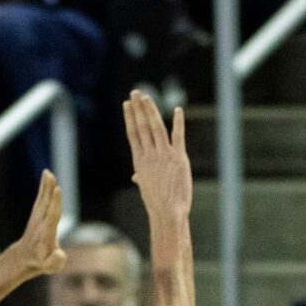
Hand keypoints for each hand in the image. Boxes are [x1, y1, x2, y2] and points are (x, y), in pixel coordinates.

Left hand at [4, 170, 65, 279]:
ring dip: (45, 186)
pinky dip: (44, 188)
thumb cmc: (41, 262)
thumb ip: (56, 261)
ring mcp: (37, 217)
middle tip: (50, 175)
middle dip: (48, 190)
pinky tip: (47, 177)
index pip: (52, 215)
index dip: (55, 202)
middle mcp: (41, 222)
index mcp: (46, 233)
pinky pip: (41, 198)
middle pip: (46, 203)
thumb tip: (60, 254)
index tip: (57, 190)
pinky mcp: (37, 214)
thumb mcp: (50, 267)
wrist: (24, 258)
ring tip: (48, 173)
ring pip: (43, 198)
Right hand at [124, 89, 192, 230]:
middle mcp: (150, 155)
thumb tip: (135, 176)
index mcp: (139, 160)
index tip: (126, 104)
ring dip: (151, 110)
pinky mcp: (179, 159)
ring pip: (156, 127)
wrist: (168, 213)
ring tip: (147, 97)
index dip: (129, 117)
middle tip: (136, 92)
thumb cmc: (156, 202)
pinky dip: (178, 122)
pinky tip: (178, 110)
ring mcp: (164, 156)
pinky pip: (178, 136)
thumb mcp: (145, 187)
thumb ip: (141, 176)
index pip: (132, 133)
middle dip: (138, 107)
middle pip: (142, 126)